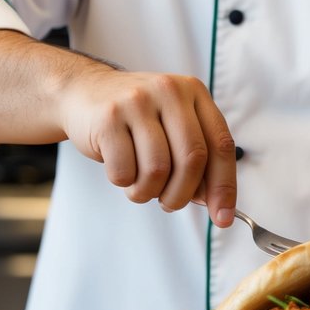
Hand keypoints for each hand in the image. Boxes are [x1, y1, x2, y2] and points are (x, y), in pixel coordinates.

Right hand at [57, 67, 236, 225]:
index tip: (223, 218)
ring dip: (148, 191)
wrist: (84, 92)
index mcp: (194, 92)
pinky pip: (124, 172)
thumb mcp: (173, 125)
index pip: (220, 145)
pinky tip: (120, 168)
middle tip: (169, 203)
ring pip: (157, 169)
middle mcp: (169, 91)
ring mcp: (137, 101)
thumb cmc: (137, 119)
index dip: (224, 186)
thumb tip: (217, 205)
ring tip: (139, 183)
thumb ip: (198, 158)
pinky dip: (124, 183)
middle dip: (182, 194)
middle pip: (192, 159)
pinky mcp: (108, 118)